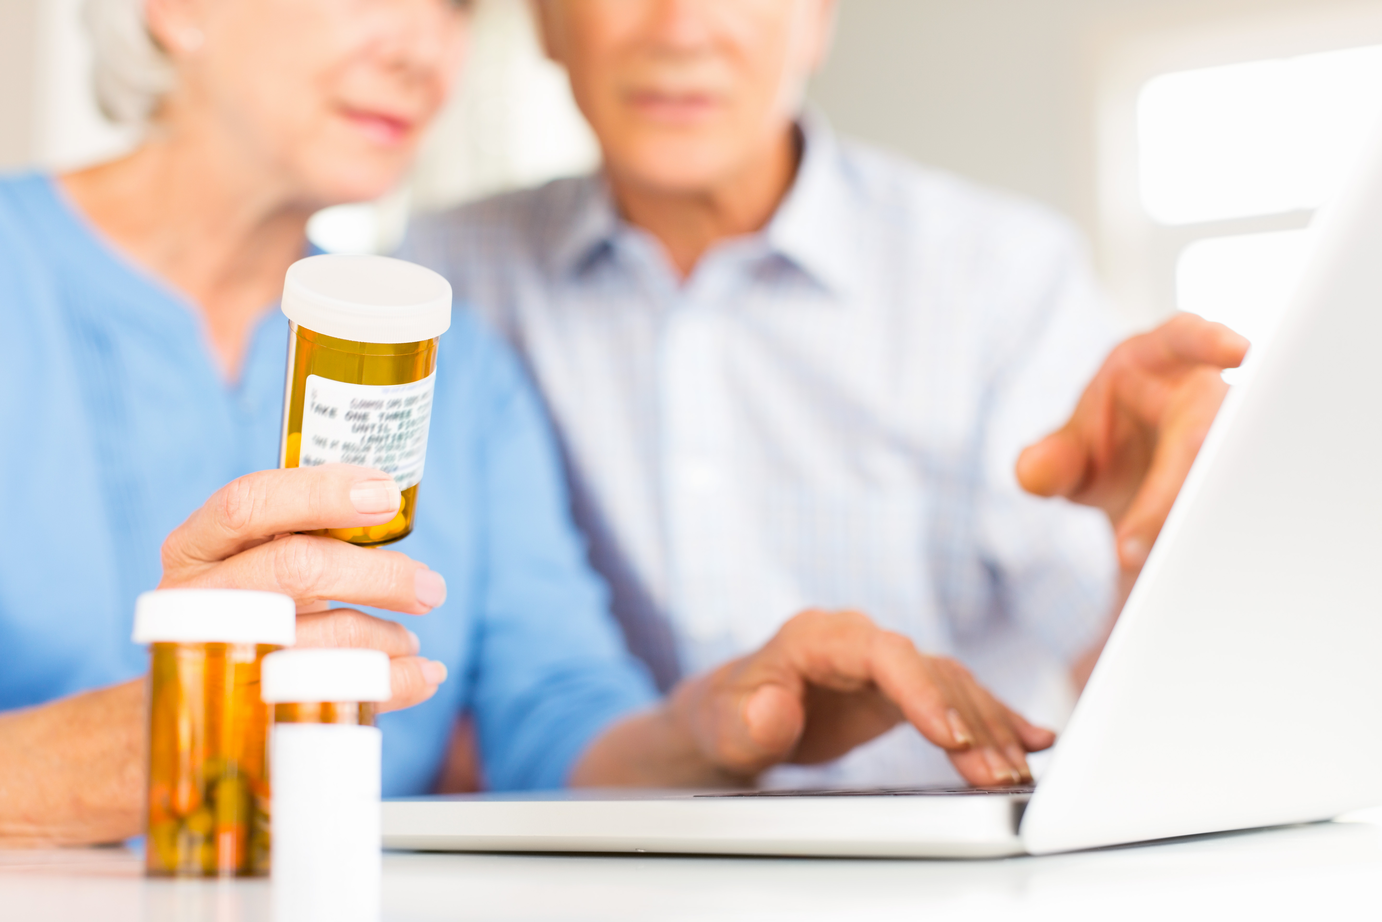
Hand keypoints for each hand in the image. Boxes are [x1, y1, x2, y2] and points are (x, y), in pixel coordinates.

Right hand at [159, 464, 449, 711]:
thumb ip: (308, 528)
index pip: (250, 503)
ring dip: (385, 637)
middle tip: (431, 588)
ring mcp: (214, 656)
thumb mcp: (258, 556)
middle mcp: (194, 596)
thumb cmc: (249, 604)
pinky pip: (335, 693)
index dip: (322, 494)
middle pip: (296, 567)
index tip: (388, 495)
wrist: (196, 694)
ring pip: (320, 638)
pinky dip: (391, 682)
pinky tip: (422, 674)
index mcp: (195, 545)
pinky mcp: (243, 710)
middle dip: (379, 575)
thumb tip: (391, 500)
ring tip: (410, 639)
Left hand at [575, 610, 1053, 788]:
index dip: (920, 690)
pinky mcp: (900, 689)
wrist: (730, 715)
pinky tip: (1031, 738)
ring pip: (951, 686)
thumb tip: (776, 708)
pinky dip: (992, 719)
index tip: (950, 734)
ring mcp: (884, 664)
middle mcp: (860, 640)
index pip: (883, 652)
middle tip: (999, 772)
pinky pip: (955, 698)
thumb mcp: (725, 723)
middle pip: (929, 671)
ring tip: (1018, 771)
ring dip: (989, 728)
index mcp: (818, 636)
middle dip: (969, 721)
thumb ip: (751, 719)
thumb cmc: (725, 715)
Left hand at [1016, 314, 1248, 572]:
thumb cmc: (1098, 449)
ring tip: (1149, 561)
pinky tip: (1188, 564)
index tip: (1240, 351)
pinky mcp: (1238, 473)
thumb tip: (1031, 472)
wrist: (1126, 492)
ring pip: (1229, 470)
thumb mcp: (1064, 455)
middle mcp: (1201, 390)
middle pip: (1204, 429)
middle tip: (1133, 548)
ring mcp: (1227, 433)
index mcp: (1155, 360)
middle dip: (1171, 489)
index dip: (1213, 342)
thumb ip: (1048, 461)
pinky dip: (1213, 532)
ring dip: (1196, 518)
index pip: (1186, 338)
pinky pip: (1236, 500)